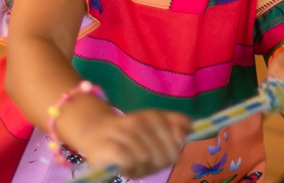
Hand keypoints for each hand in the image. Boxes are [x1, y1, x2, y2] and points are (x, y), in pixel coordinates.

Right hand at [65, 102, 189, 178]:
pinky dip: (131, 167)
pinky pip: (132, 162)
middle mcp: (141, 121)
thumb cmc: (127, 134)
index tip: (164, 154)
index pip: (179, 138)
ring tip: (133, 163)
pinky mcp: (112, 147)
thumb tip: (190, 128)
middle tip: (145, 162)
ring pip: (149, 158)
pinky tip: (125, 165)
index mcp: (154, 116)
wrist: (93, 131)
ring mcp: (126, 132)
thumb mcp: (152, 127)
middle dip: (159, 163)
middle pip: (166, 153)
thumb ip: (173, 124)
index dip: (174, 150)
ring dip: (143, 168)